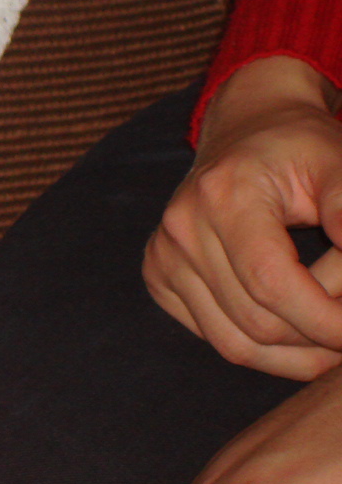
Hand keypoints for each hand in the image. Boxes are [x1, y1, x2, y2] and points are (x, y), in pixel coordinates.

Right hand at [144, 56, 341, 378]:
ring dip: (294, 354)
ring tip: (329, 334)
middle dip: (317, 338)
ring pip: (234, 344)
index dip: (325, 321)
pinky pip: (216, 337)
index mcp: (223, 195)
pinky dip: (263, 347)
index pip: (272, 284)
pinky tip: (292, 324)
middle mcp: (181, 227)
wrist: (249, 128)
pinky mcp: (159, 275)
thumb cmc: (301, 148)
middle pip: (256, 323)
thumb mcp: (341, 169)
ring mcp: (164, 254)